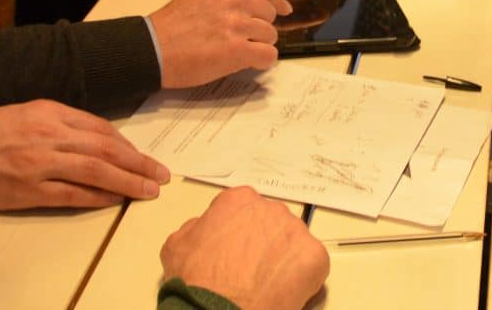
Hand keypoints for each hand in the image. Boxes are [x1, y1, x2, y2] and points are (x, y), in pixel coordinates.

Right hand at [0, 100, 170, 210]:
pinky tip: (116, 201)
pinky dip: (98, 197)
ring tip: (149, 190)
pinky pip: (73, 194)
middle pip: (106, 148)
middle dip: (139, 163)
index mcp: (48, 111)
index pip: (100, 128)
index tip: (143, 156)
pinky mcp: (30, 190)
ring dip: (128, 181)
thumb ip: (59, 122)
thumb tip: (97, 139)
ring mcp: (40, 163)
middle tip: (162, 175)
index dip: (128, 144)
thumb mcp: (25, 113)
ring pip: (96, 171)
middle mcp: (49, 134)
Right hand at [149, 0, 292, 88]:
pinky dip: (263, 61)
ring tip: (243, 51)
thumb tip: (252, 7)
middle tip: (248, 38)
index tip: (282, 10)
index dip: (276, 1)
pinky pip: (268, 54)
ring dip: (261, 45)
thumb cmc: (172, 26)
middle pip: (270, 12)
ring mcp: (236, 24)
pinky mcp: (236, 49)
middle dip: (263, 27)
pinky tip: (251, 63)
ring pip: (271, 34)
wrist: (153, 48)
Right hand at [160, 187, 329, 309]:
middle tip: (253, 268)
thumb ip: (196, 227)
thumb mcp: (177, 245)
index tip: (239, 247)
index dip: (242, 232)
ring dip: (285, 259)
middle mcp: (270, 209)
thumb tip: (203, 229)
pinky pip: (313, 264)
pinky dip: (304, 277)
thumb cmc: (197, 282)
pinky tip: (284, 290)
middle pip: (273, 223)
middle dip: (266, 243)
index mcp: (239, 201)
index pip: (246, 209)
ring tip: (267, 282)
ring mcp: (295, 231)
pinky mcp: (314, 256)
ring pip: (294, 242)